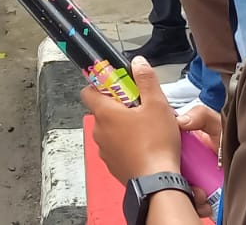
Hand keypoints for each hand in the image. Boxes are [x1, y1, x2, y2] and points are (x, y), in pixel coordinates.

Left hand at [80, 57, 186, 182]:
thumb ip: (146, 80)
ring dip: (123, 125)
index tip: (118, 83)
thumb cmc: (156, 145)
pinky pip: (116, 146)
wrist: (157, 182)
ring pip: (110, 129)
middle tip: (140, 105)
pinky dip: (126, 143)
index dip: (101, 84)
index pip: (88, 90)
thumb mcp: (157, 104)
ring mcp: (104, 149)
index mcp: (104, 112)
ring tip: (146, 126)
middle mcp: (99, 130)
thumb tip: (138, 64)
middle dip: (120, 105)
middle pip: (102, 109)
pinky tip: (145, 144)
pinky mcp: (112, 163)